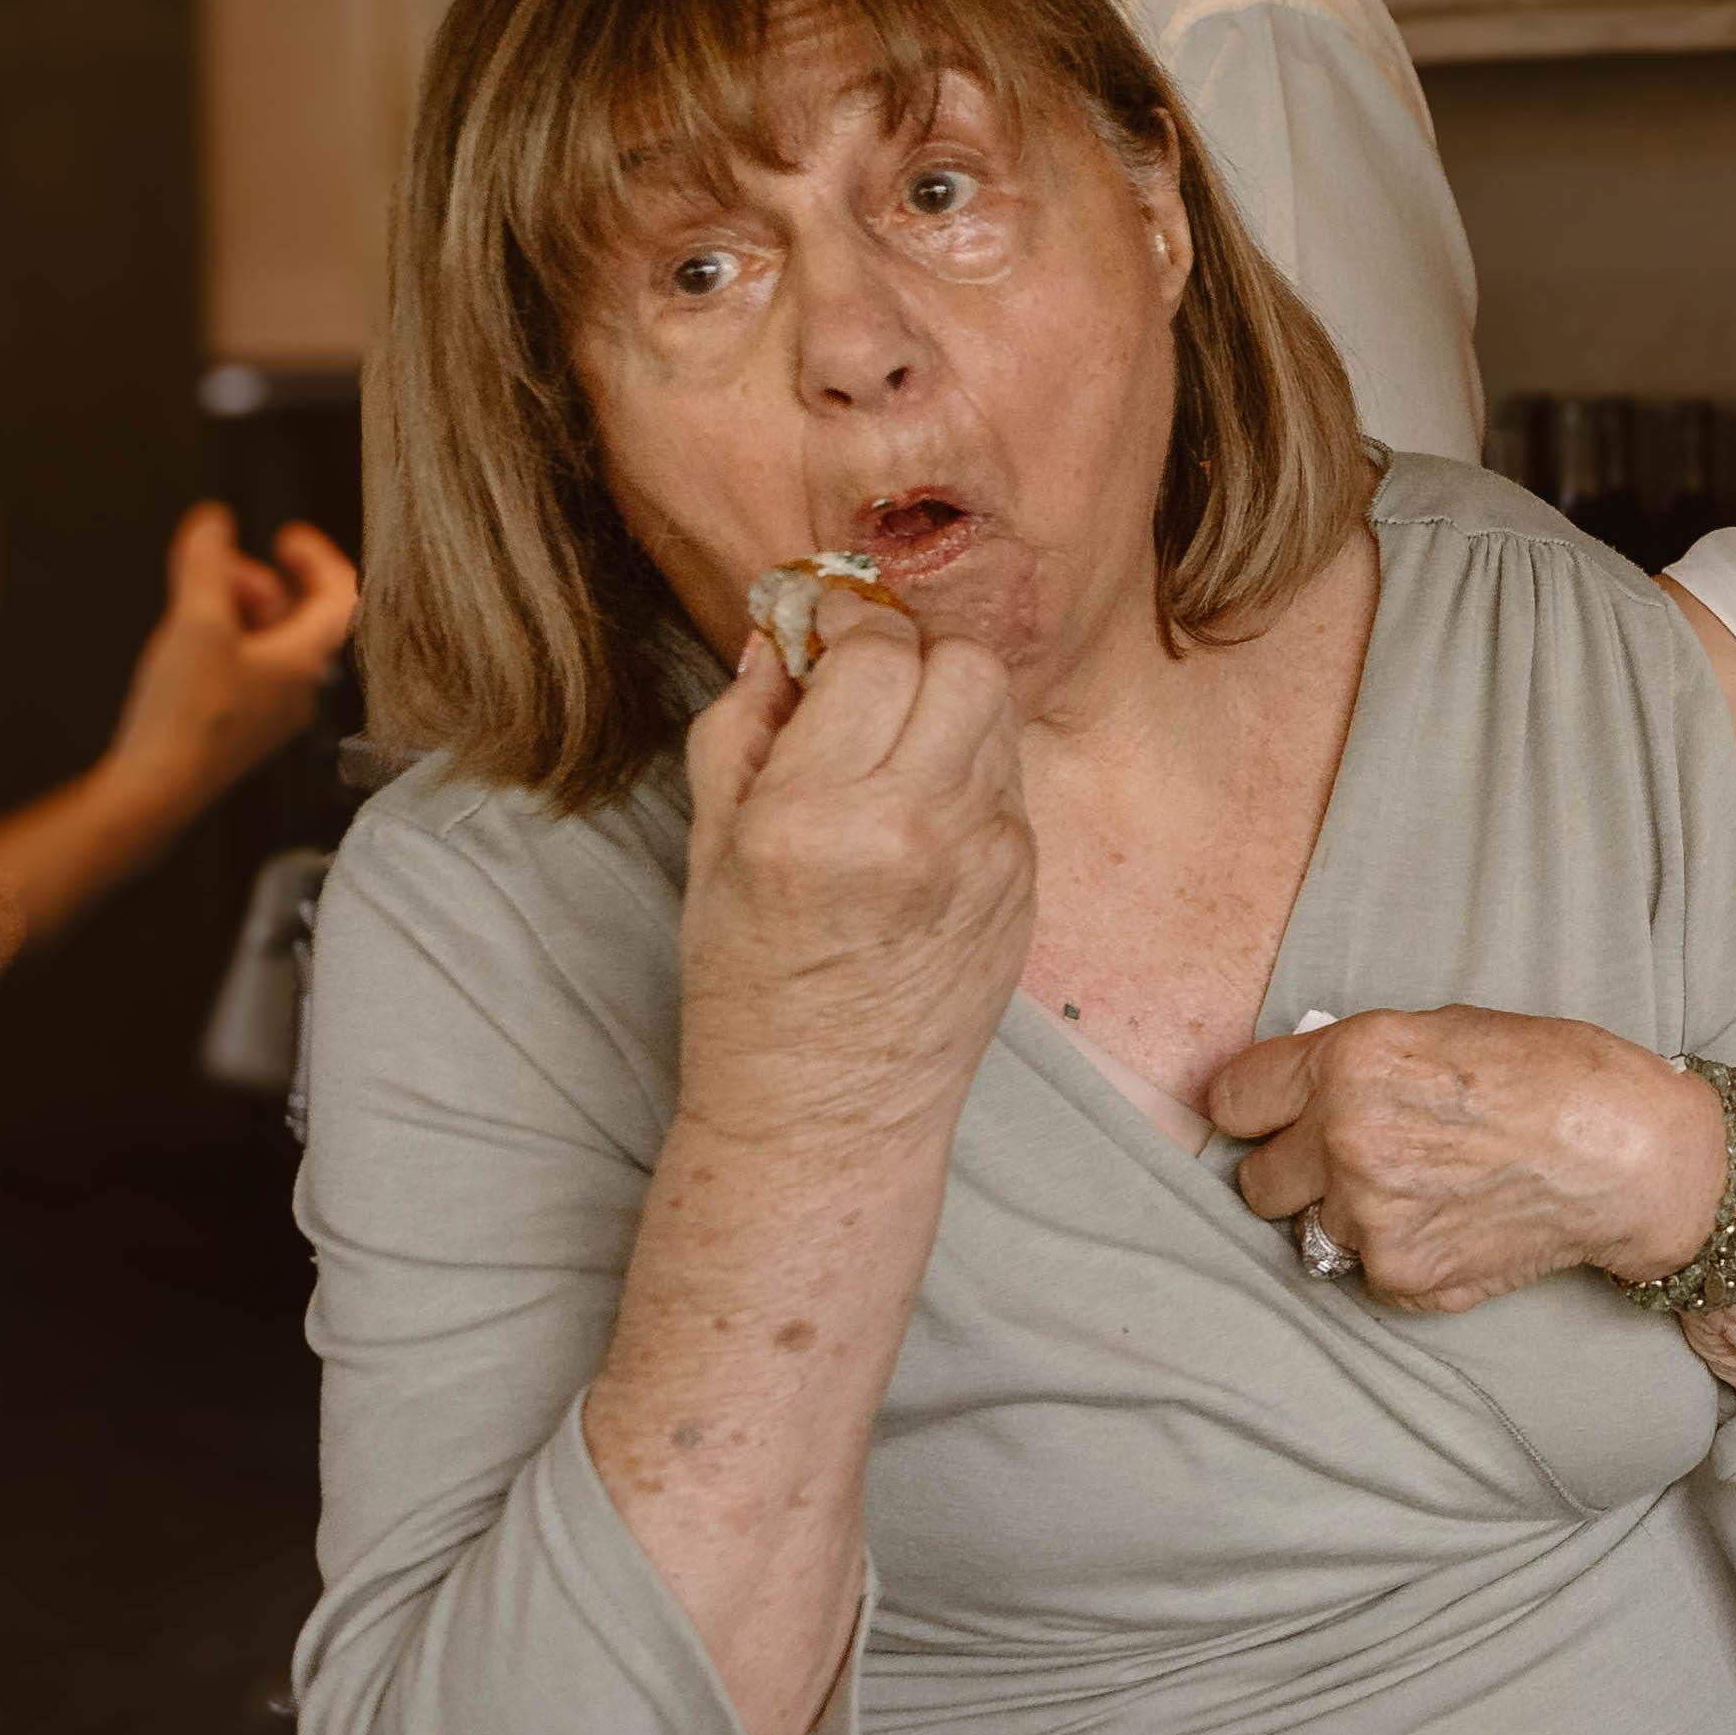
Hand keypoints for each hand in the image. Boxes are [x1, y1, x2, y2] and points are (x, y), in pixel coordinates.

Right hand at [100, 503, 359, 821]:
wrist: (156, 791)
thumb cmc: (186, 715)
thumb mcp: (196, 622)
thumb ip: (208, 564)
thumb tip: (214, 519)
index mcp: (305, 661)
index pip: (342, 597)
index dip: (318, 558)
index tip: (285, 536)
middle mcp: (299, 689)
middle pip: (299, 617)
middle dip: (259, 581)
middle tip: (218, 568)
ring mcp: (270, 712)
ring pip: (269, 643)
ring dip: (238, 609)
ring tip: (195, 599)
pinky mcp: (238, 729)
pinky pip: (245, 670)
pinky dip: (223, 641)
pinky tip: (184, 642)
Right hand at [671, 598, 1036, 1150]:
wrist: (828, 1114)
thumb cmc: (748, 988)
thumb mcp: (711, 849)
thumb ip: (742, 726)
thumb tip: (779, 637)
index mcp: (819, 815)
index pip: (876, 651)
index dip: (850, 620)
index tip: (826, 625)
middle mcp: (916, 828)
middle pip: (966, 663)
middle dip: (914, 652)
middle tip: (868, 679)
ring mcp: (987, 859)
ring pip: (1000, 715)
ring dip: (947, 704)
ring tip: (893, 746)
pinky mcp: (1024, 887)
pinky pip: (1007, 783)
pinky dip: (967, 770)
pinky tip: (920, 814)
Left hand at [1203, 1007, 1724, 1313]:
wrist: (1631, 1158)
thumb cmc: (1556, 1076)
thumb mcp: (1444, 1028)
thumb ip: (1360, 1062)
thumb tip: (1308, 1088)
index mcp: (1348, 1063)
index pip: (1232, 1100)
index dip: (1259, 1110)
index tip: (1276, 1119)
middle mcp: (1344, 1141)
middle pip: (1257, 1181)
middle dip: (1297, 1173)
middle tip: (1357, 1163)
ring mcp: (1370, 1218)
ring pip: (1314, 1231)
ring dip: (1352, 1218)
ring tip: (1427, 1192)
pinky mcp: (1403, 1277)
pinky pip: (1367, 1271)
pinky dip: (1399, 1256)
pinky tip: (1455, 1224)